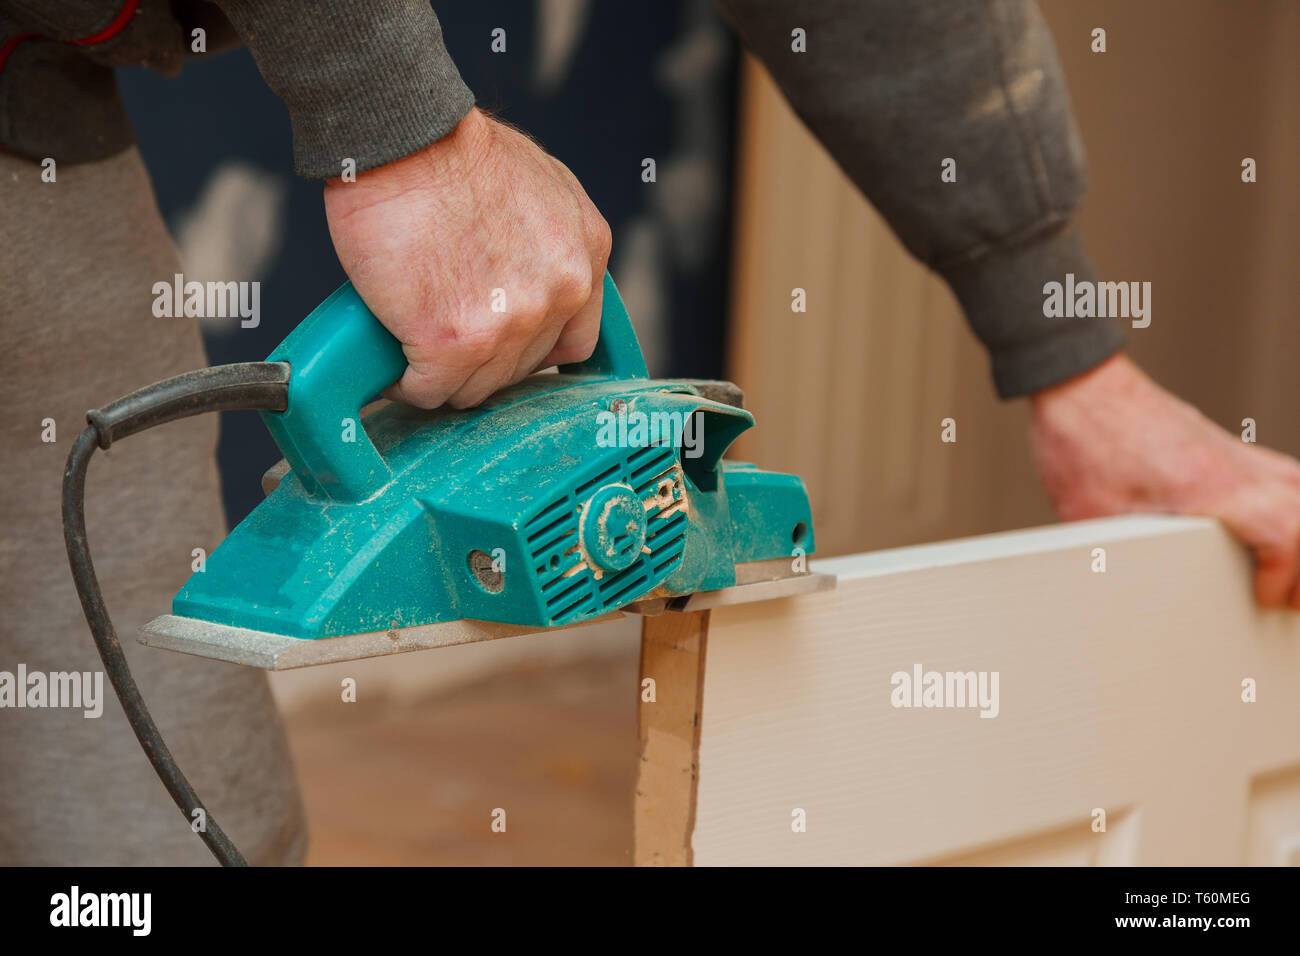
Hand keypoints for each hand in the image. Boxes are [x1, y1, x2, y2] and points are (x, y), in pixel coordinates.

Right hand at [323, 107, 611, 408]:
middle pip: (518, 371)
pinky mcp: (453, 343)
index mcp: (585, 257)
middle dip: (479, 361)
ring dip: (442, 376)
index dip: (528, 350)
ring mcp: (510, 324)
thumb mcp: (544, 184)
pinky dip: (406, 384)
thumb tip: (530, 277)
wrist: (406, 138)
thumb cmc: (453, 147)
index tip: (498, 347)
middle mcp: (559, 295)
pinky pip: (429, 391)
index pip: (572, 343)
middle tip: (442, 341)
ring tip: (413, 350)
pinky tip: (395, 364)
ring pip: (474, 389)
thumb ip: (553, 240)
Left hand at [1030, 353, 1299, 607]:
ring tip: (1283, 568)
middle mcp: (1234, 466)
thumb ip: (1114, 557)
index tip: (1264, 598)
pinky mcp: (1222, 444)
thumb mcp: (1091, 516)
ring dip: (1298, 531)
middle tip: (1284, 596)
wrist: (1078, 382)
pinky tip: (1265, 524)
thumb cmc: (1083, 440)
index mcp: (1211, 487)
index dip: (1286, 576)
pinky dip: (1285, 503)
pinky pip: (1279, 475)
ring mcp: (1234, 451)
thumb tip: (1108, 596)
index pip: (1287, 534)